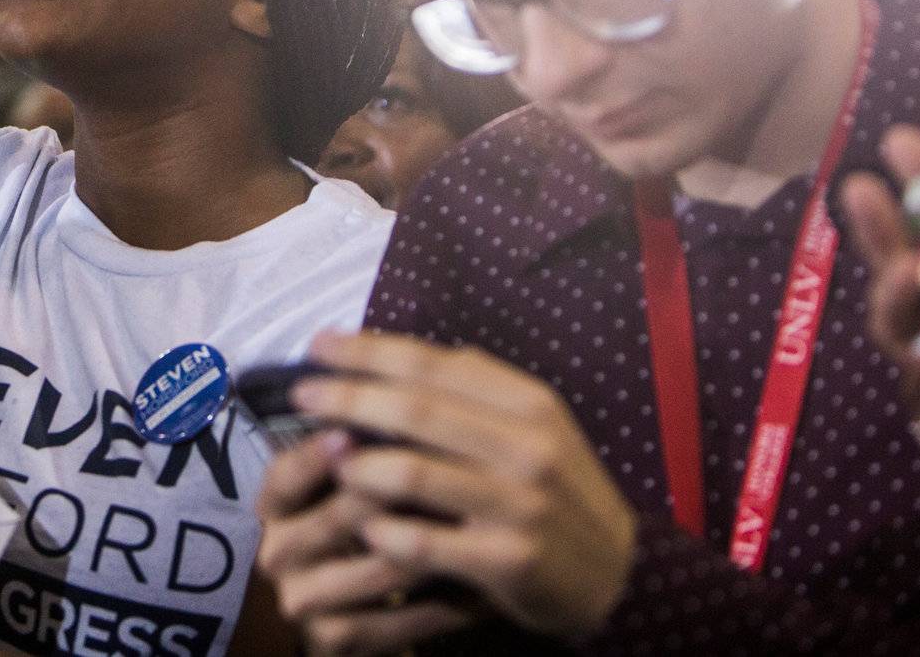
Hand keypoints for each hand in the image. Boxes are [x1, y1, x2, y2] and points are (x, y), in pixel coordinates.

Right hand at [258, 429, 472, 656]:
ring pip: (381, 568)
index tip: (350, 433)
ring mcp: (307, 600)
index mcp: (274, 505)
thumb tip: (398, 386)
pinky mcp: (337, 639)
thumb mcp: (335, 478)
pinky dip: (449, 603)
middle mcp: (279, 552)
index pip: (286, 475)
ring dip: (440, 545)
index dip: (316, 455)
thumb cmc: (351, 516)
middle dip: (399, 491)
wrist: (344, 601)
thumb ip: (354, 437)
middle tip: (455, 472)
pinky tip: (486, 587)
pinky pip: (401, 621)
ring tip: (485, 521)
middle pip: (340, 517)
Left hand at [267, 331, 636, 646]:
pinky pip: (424, 541)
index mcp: (529, 403)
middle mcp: (527, 448)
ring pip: (413, 474)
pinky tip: (363, 524)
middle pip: (414, 411)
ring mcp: (520, 505)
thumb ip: (475, 389)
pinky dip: (383, 530)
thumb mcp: (534, 427)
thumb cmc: (557, 490)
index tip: (318, 346)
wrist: (617, 574)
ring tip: (328, 459)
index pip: (432, 364)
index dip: (367, 351)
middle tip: (301, 394)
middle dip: (346, 397)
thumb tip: (394, 355)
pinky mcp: (508, 560)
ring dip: (358, 465)